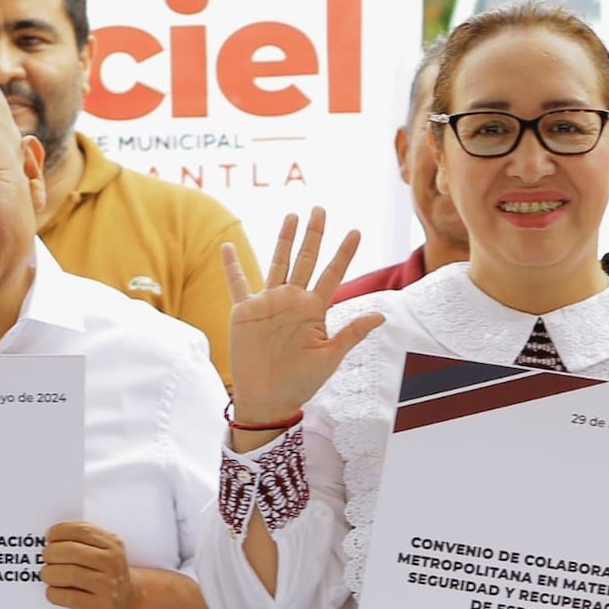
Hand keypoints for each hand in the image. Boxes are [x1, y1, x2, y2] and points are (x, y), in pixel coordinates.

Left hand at [41, 522, 138, 608]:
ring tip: (47, 575)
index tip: (50, 536)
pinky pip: (67, 596)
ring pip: (68, 574)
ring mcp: (107, 586)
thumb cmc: (107, 576)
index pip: (82, 530)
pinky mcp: (98, 607)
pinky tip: (54, 591)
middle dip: (51, 553)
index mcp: (113, 545)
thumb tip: (52, 537)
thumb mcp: (105, 553)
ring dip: (49, 573)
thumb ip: (84, 541)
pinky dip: (53, 593)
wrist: (128, 605)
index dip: (61, 531)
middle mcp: (112, 563)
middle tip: (46, 557)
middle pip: (72, 551)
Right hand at [224, 207, 384, 427]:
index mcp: (314, 309)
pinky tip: (226, 246)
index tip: (355, 232)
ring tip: (291, 216)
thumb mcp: (330, 357)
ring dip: (283, 240)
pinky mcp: (244, 311)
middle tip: (320, 209)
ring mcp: (268, 303)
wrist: (268, 398)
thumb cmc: (301, 381)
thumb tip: (382, 315)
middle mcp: (292, 300)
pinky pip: (236, 283)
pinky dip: (231, 266)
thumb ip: (352, 333)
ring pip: (277, 263)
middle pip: (306, 259)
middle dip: (314, 235)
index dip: (344, 253)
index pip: (332, 274)